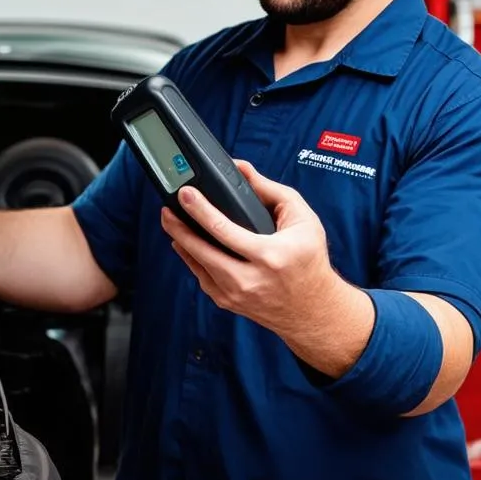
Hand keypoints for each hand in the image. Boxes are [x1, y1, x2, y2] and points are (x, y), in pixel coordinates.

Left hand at [160, 161, 358, 346]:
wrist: (313, 309)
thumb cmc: (309, 260)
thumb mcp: (301, 219)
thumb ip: (269, 190)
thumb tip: (240, 170)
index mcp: (269, 255)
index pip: (224, 230)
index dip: (199, 209)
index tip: (185, 194)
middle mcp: (250, 278)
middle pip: (201, 251)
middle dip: (179, 227)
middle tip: (167, 209)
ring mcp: (236, 294)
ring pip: (197, 266)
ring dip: (181, 242)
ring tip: (172, 222)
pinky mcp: (228, 303)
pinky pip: (201, 278)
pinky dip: (191, 260)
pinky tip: (187, 245)